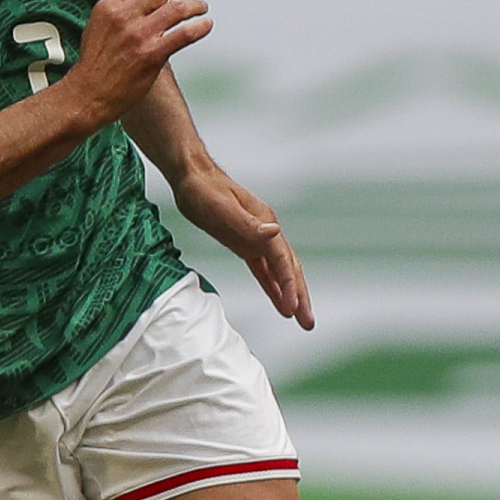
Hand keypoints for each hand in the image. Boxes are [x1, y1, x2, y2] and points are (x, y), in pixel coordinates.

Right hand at [64, 0, 209, 118]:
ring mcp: (139, 35)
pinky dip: (200, 27)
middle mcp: (124, 17)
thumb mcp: (98, 28)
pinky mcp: (152, 54)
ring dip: (195, 6)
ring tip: (201, 8)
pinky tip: (205, 26)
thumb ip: (120, 13)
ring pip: (178, 9)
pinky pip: (184, 33)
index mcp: (109, 7)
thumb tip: (145, 4)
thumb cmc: (93, 67)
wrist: (87, 95)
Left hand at [174, 163, 311, 329]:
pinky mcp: (245, 245)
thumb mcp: (221, 207)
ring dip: (290, 295)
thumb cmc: (203, 190)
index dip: (289, 285)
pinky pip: (264, 271)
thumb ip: (247, 223)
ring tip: (300, 319)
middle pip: (289, 269)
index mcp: (265, 224)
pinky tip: (279, 302)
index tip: (293, 308)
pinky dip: (273, 287)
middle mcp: (266, 233)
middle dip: (300, 296)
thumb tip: (274, 232)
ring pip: (280, 272)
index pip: (282, 261)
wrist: (192, 177)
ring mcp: (257, 239)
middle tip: (308, 323)